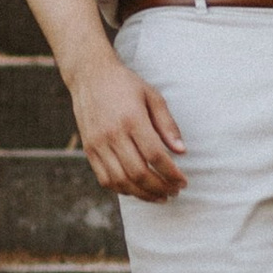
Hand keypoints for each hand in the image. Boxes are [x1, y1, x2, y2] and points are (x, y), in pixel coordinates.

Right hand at [70, 46, 186, 198]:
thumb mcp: (153, 96)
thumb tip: (181, 151)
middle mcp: (112, 134)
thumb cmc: (125, 85)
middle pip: (138, 173)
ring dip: (143, 194)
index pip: (155, 155)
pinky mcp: (89, 150)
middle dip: (160, 188)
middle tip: (174, 192)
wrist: (90, 75)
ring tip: (160, 196)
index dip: (171, 173)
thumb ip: (167, 125)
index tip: (183, 182)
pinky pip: (105, 179)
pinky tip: (138, 190)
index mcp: (131, 119)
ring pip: (121, 181)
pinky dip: (123, 190)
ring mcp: (98, 144)